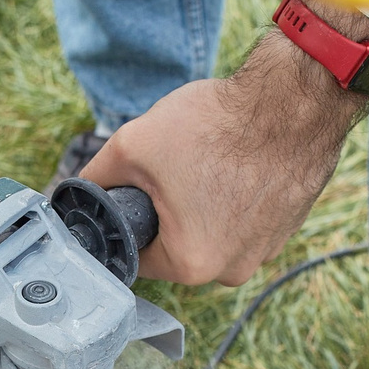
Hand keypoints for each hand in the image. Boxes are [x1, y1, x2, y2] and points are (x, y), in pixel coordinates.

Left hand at [80, 0, 368, 284]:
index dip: (128, 220)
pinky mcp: (289, 226)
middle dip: (167, 210)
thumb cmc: (218, 124)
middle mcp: (233, 269)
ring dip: (204, 203)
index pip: (138, 255)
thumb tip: (73, 191)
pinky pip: (247, 218)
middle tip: (172, 168)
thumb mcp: (133, 146)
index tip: (135, 191)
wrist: (294, 99)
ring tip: (209, 160)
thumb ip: (96, 177)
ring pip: (214, 230)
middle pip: (177, 245)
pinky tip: (237, 162)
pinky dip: (238, 196)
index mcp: (191, 263)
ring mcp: (268, 250)